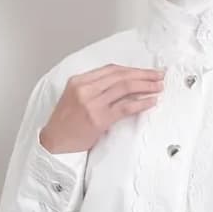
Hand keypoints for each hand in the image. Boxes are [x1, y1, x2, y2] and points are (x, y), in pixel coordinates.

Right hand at [40, 64, 163, 154]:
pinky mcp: (99, 119)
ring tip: (159, 86)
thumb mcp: (74, 97)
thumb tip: (122, 84)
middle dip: (143, 74)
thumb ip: (94, 88)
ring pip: (125, 88)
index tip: (146, 71)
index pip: (111, 69)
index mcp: (79, 81)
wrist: (54, 142)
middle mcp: (85, 89)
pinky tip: (151, 101)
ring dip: (146, 86)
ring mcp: (92, 103)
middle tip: (159, 75)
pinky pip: (125, 107)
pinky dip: (141, 103)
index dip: (132, 69)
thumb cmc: (65, 122)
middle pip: (121, 76)